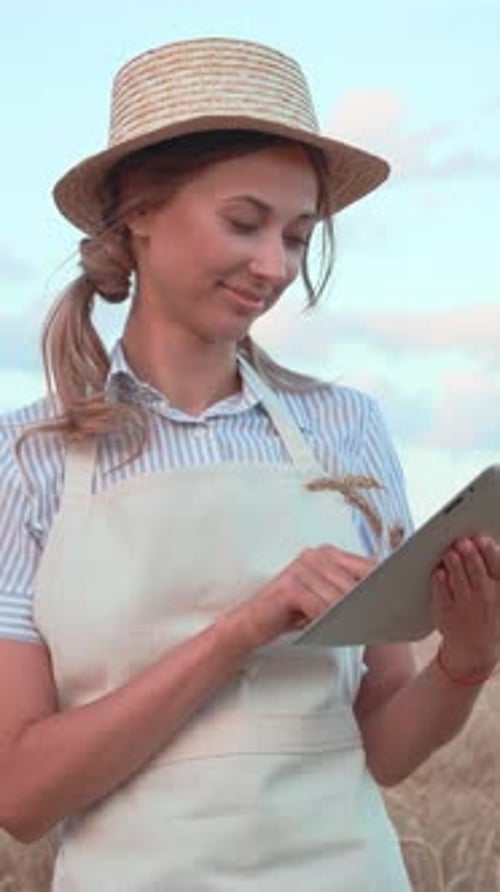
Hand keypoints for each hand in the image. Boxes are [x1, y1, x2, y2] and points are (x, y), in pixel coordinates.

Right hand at [221, 545, 376, 649]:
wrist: (252, 622)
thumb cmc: (292, 612)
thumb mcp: (324, 600)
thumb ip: (348, 593)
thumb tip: (384, 603)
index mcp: (327, 553)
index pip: (367, 565)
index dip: (384, 583)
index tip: (400, 600)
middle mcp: (315, 554)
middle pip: (356, 582)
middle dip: (369, 603)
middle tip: (385, 622)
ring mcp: (302, 567)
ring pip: (340, 597)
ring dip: (352, 616)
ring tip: (364, 629)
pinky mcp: (291, 585)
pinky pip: (320, 607)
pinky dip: (330, 622)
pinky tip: (336, 631)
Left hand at [431, 534, 499, 675]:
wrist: (474, 651)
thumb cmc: (486, 615)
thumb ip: (496, 574)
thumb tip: (487, 544)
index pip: (498, 566)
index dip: (489, 550)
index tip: (481, 538)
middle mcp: (485, 598)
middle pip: (476, 570)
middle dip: (469, 553)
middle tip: (461, 541)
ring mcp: (465, 606)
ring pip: (458, 579)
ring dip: (453, 563)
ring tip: (450, 552)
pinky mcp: (446, 613)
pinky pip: (442, 594)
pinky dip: (440, 581)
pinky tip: (439, 571)